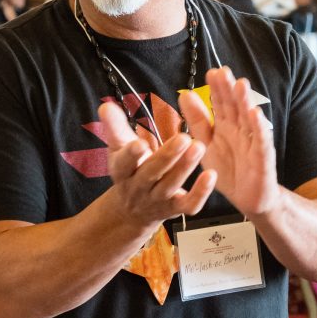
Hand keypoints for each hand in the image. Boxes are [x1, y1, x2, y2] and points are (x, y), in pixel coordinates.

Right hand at [99, 102, 214, 227]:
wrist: (132, 211)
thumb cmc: (129, 170)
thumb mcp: (118, 149)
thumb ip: (114, 127)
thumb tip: (105, 106)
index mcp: (122, 171)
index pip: (124, 163)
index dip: (131, 155)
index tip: (140, 143)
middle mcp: (139, 187)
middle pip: (152, 173)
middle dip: (167, 156)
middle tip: (183, 138)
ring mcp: (158, 200)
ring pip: (171, 185)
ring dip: (185, 167)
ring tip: (199, 146)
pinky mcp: (175, 209)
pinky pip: (188, 205)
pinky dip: (200, 193)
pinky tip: (211, 175)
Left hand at [179, 67, 280, 217]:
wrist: (248, 199)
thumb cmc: (229, 169)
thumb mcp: (207, 144)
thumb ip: (198, 120)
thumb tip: (185, 94)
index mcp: (226, 126)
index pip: (221, 103)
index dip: (216, 88)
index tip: (211, 72)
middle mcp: (241, 130)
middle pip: (235, 106)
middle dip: (229, 89)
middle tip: (223, 71)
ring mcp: (253, 142)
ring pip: (249, 119)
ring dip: (245, 102)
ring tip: (240, 84)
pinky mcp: (263, 158)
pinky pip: (261, 142)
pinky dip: (259, 128)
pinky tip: (255, 114)